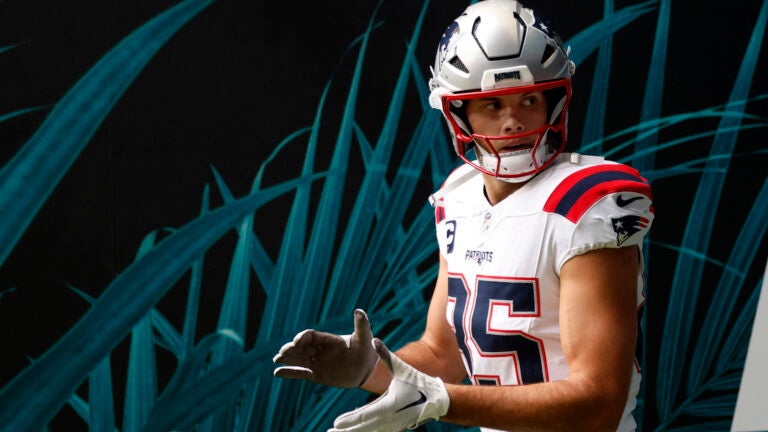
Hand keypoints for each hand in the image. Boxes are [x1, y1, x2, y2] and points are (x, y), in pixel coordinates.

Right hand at [273, 309, 377, 387]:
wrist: (366, 370)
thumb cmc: (366, 351)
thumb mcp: (365, 338)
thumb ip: (361, 325)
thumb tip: (359, 310)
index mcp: (328, 340)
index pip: (311, 336)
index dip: (302, 338)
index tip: (297, 341)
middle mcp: (320, 350)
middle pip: (301, 347)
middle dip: (291, 348)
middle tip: (282, 352)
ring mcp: (317, 362)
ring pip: (298, 359)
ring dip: (287, 358)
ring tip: (276, 359)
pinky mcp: (316, 375)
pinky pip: (301, 373)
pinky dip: (289, 372)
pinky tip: (277, 373)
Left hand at [329, 339, 449, 431]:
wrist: (438, 399)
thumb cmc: (419, 382)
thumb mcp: (401, 368)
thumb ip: (386, 354)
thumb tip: (373, 339)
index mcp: (389, 405)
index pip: (364, 415)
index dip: (349, 420)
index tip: (335, 424)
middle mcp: (389, 418)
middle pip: (363, 428)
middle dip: (346, 431)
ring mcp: (393, 425)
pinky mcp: (396, 427)